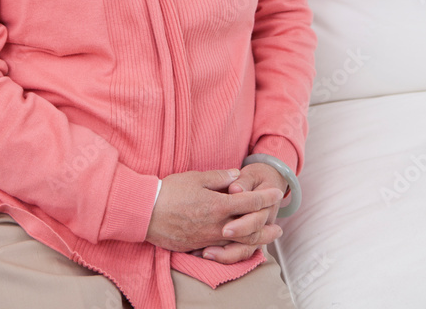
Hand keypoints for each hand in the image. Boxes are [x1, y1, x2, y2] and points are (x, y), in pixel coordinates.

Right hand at [145, 168, 283, 254]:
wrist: (146, 212)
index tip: (277, 193)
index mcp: (217, 205)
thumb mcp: (196, 177)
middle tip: (280, 225)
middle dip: (267, 226)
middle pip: (250, 228)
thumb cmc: (170, 191)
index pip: (249, 202)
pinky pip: (223, 250)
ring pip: (239, 243)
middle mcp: (216, 226)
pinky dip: (237, 248)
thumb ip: (220, 177)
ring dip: (256, 240)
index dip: (265, 197)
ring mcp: (208, 239)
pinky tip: (241, 245)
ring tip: (267, 239)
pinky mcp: (199, 247)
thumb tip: (237, 176)